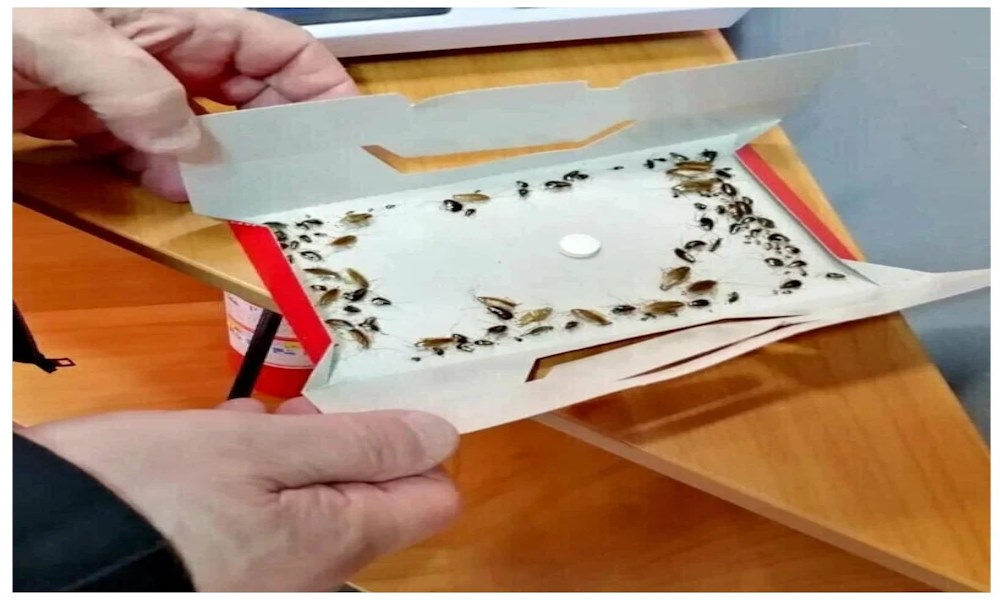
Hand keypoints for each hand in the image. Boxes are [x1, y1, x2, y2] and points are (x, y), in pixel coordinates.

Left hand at [13, 8, 357, 199]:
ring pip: (208, 135)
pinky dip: (175, 182)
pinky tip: (184, 200)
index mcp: (172, 15)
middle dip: (285, 138)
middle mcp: (162, 53)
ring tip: (256, 204)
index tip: (349, 134)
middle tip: (309, 185)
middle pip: (252, 95)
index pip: (274, 47)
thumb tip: (192, 149)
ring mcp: (131, 91)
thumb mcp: (62, 34)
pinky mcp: (96, 125)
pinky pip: (155, 158)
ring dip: (232, 170)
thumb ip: (135, 86)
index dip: (321, 84)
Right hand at [19, 397, 459, 591]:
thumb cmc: (151, 494)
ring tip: (252, 421)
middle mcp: (316, 568)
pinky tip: (222, 444)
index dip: (421, 447)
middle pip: (373, 497)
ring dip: (297, 453)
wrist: (48, 552)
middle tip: (301, 408)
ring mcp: (273, 573)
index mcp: (339, 538)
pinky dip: (259, 475)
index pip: (432, 499)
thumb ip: (362, 445)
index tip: (385, 404)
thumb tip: (440, 438)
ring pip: (318, 499)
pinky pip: (271, 515)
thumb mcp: (262, 448)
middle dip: (348, 443)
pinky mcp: (231, 566)